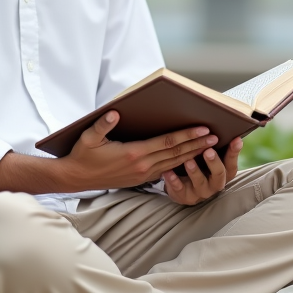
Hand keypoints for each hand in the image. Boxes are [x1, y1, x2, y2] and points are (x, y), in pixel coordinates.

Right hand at [59, 111, 218, 190]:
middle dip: (197, 145)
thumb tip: (114, 112)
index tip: (203, 129)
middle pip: (176, 154)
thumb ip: (102, 124)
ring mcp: (143, 174)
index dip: (186, 136)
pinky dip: (181, 164)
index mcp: (133, 153)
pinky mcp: (141, 179)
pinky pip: (166, 171)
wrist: (76, 178)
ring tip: (210, 147)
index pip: (167, 143)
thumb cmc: (82, 155)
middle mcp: (142, 165)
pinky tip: (191, 159)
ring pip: (174, 163)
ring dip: (193, 155)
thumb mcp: (88, 137)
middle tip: (216, 137)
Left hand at [163, 137, 242, 204]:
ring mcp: (200, 192)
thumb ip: (216, 148)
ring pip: (199, 182)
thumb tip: (223, 127)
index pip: (232, 164)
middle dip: (214, 162)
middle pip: (219, 174)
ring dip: (194, 171)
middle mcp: (215, 184)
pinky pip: (179, 189)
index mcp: (224, 174)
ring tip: (188, 160)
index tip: (236, 139)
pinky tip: (168, 172)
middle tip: (208, 150)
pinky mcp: (185, 196)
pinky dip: (173, 180)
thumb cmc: (201, 168)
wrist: (185, 190)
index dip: (234, 152)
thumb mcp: (211, 160)